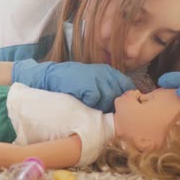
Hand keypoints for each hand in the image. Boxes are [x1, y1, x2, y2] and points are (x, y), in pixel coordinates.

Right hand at [12, 59, 134, 111]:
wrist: (52, 76)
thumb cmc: (73, 81)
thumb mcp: (93, 80)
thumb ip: (108, 88)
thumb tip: (122, 103)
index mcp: (109, 71)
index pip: (126, 86)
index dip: (124, 98)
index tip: (118, 105)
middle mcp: (105, 73)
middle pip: (117, 95)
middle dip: (112, 104)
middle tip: (101, 107)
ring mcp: (96, 78)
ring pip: (107, 98)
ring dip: (101, 104)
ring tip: (90, 104)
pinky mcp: (86, 84)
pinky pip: (95, 98)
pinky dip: (90, 102)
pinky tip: (83, 100)